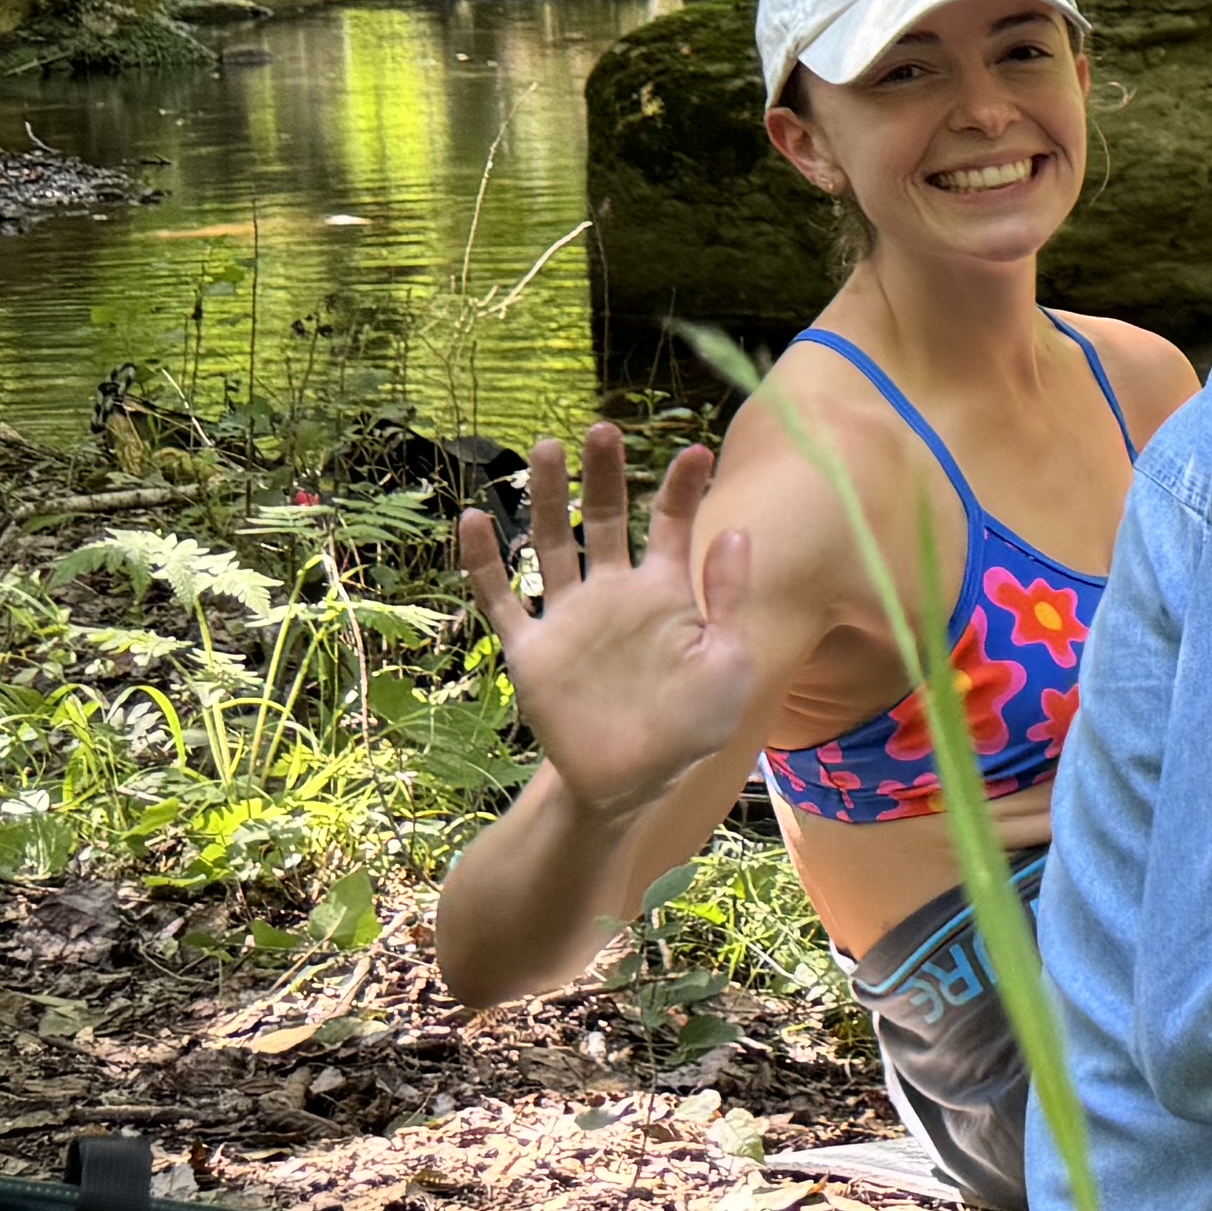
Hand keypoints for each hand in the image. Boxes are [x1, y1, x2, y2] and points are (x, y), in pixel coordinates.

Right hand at [456, 423, 761, 827]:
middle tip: (602, 429)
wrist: (633, 781)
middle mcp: (615, 594)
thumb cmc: (690, 725)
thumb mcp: (728, 662)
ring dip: (548, 499)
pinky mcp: (532, 650)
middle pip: (604, 520)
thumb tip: (736, 532)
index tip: (696, 451)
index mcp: (666, 594)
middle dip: (604, 475)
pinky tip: (475, 520)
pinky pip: (502, 599)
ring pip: (552, 544)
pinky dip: (485, 562)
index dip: (681, 488)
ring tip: (547, 449)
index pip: (671, 525)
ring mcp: (570, 618)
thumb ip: (727, 599)